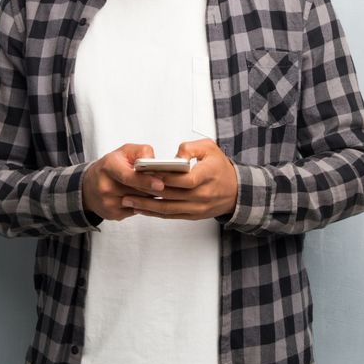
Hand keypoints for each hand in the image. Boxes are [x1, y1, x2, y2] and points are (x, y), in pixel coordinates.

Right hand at [81, 143, 165, 221]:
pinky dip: (142, 205)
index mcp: (108, 166)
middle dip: (153, 189)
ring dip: (149, 197)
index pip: (128, 176)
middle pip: (136, 191)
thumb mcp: (125, 151)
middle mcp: (105, 186)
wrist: (89, 186)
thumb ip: (142, 152)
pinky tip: (143, 198)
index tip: (160, 184)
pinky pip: (134, 211)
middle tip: (167, 186)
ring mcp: (107, 202)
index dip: (145, 180)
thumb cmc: (112, 165)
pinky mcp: (111, 214)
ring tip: (155, 190)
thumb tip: (156, 163)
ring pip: (138, 202)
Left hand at [121, 138, 237, 220]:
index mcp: (207, 175)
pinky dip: (154, 213)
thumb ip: (190, 148)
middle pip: (171, 195)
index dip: (164, 177)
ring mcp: (197, 207)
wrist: (236, 191)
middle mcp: (202, 194)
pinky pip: (171, 215)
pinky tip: (140, 209)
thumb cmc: (220, 166)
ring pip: (168, 208)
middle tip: (126, 187)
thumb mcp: (209, 148)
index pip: (183, 179)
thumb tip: (174, 157)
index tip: (146, 174)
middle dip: (147, 192)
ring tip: (127, 201)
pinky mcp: (193, 215)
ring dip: (146, 206)